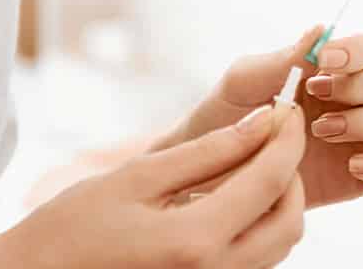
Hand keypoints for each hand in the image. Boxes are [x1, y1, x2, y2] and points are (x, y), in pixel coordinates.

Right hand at [0, 107, 306, 268]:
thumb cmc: (71, 230)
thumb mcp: (136, 178)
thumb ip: (205, 152)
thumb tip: (258, 123)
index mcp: (195, 241)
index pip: (270, 181)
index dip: (287, 139)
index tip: (288, 109)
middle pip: (290, 221)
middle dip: (292, 173)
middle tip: (274, 136)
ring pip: (279, 244)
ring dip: (279, 199)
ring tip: (253, 160)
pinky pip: (257, 259)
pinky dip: (260, 223)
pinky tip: (234, 194)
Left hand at [160, 26, 362, 208]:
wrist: (210, 173)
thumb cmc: (227, 118)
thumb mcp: (244, 83)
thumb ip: (283, 59)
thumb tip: (320, 30)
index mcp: (334, 72)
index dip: (357, 51)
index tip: (325, 60)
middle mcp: (357, 101)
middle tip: (319, 95)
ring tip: (322, 132)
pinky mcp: (361, 179)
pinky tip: (354, 166)